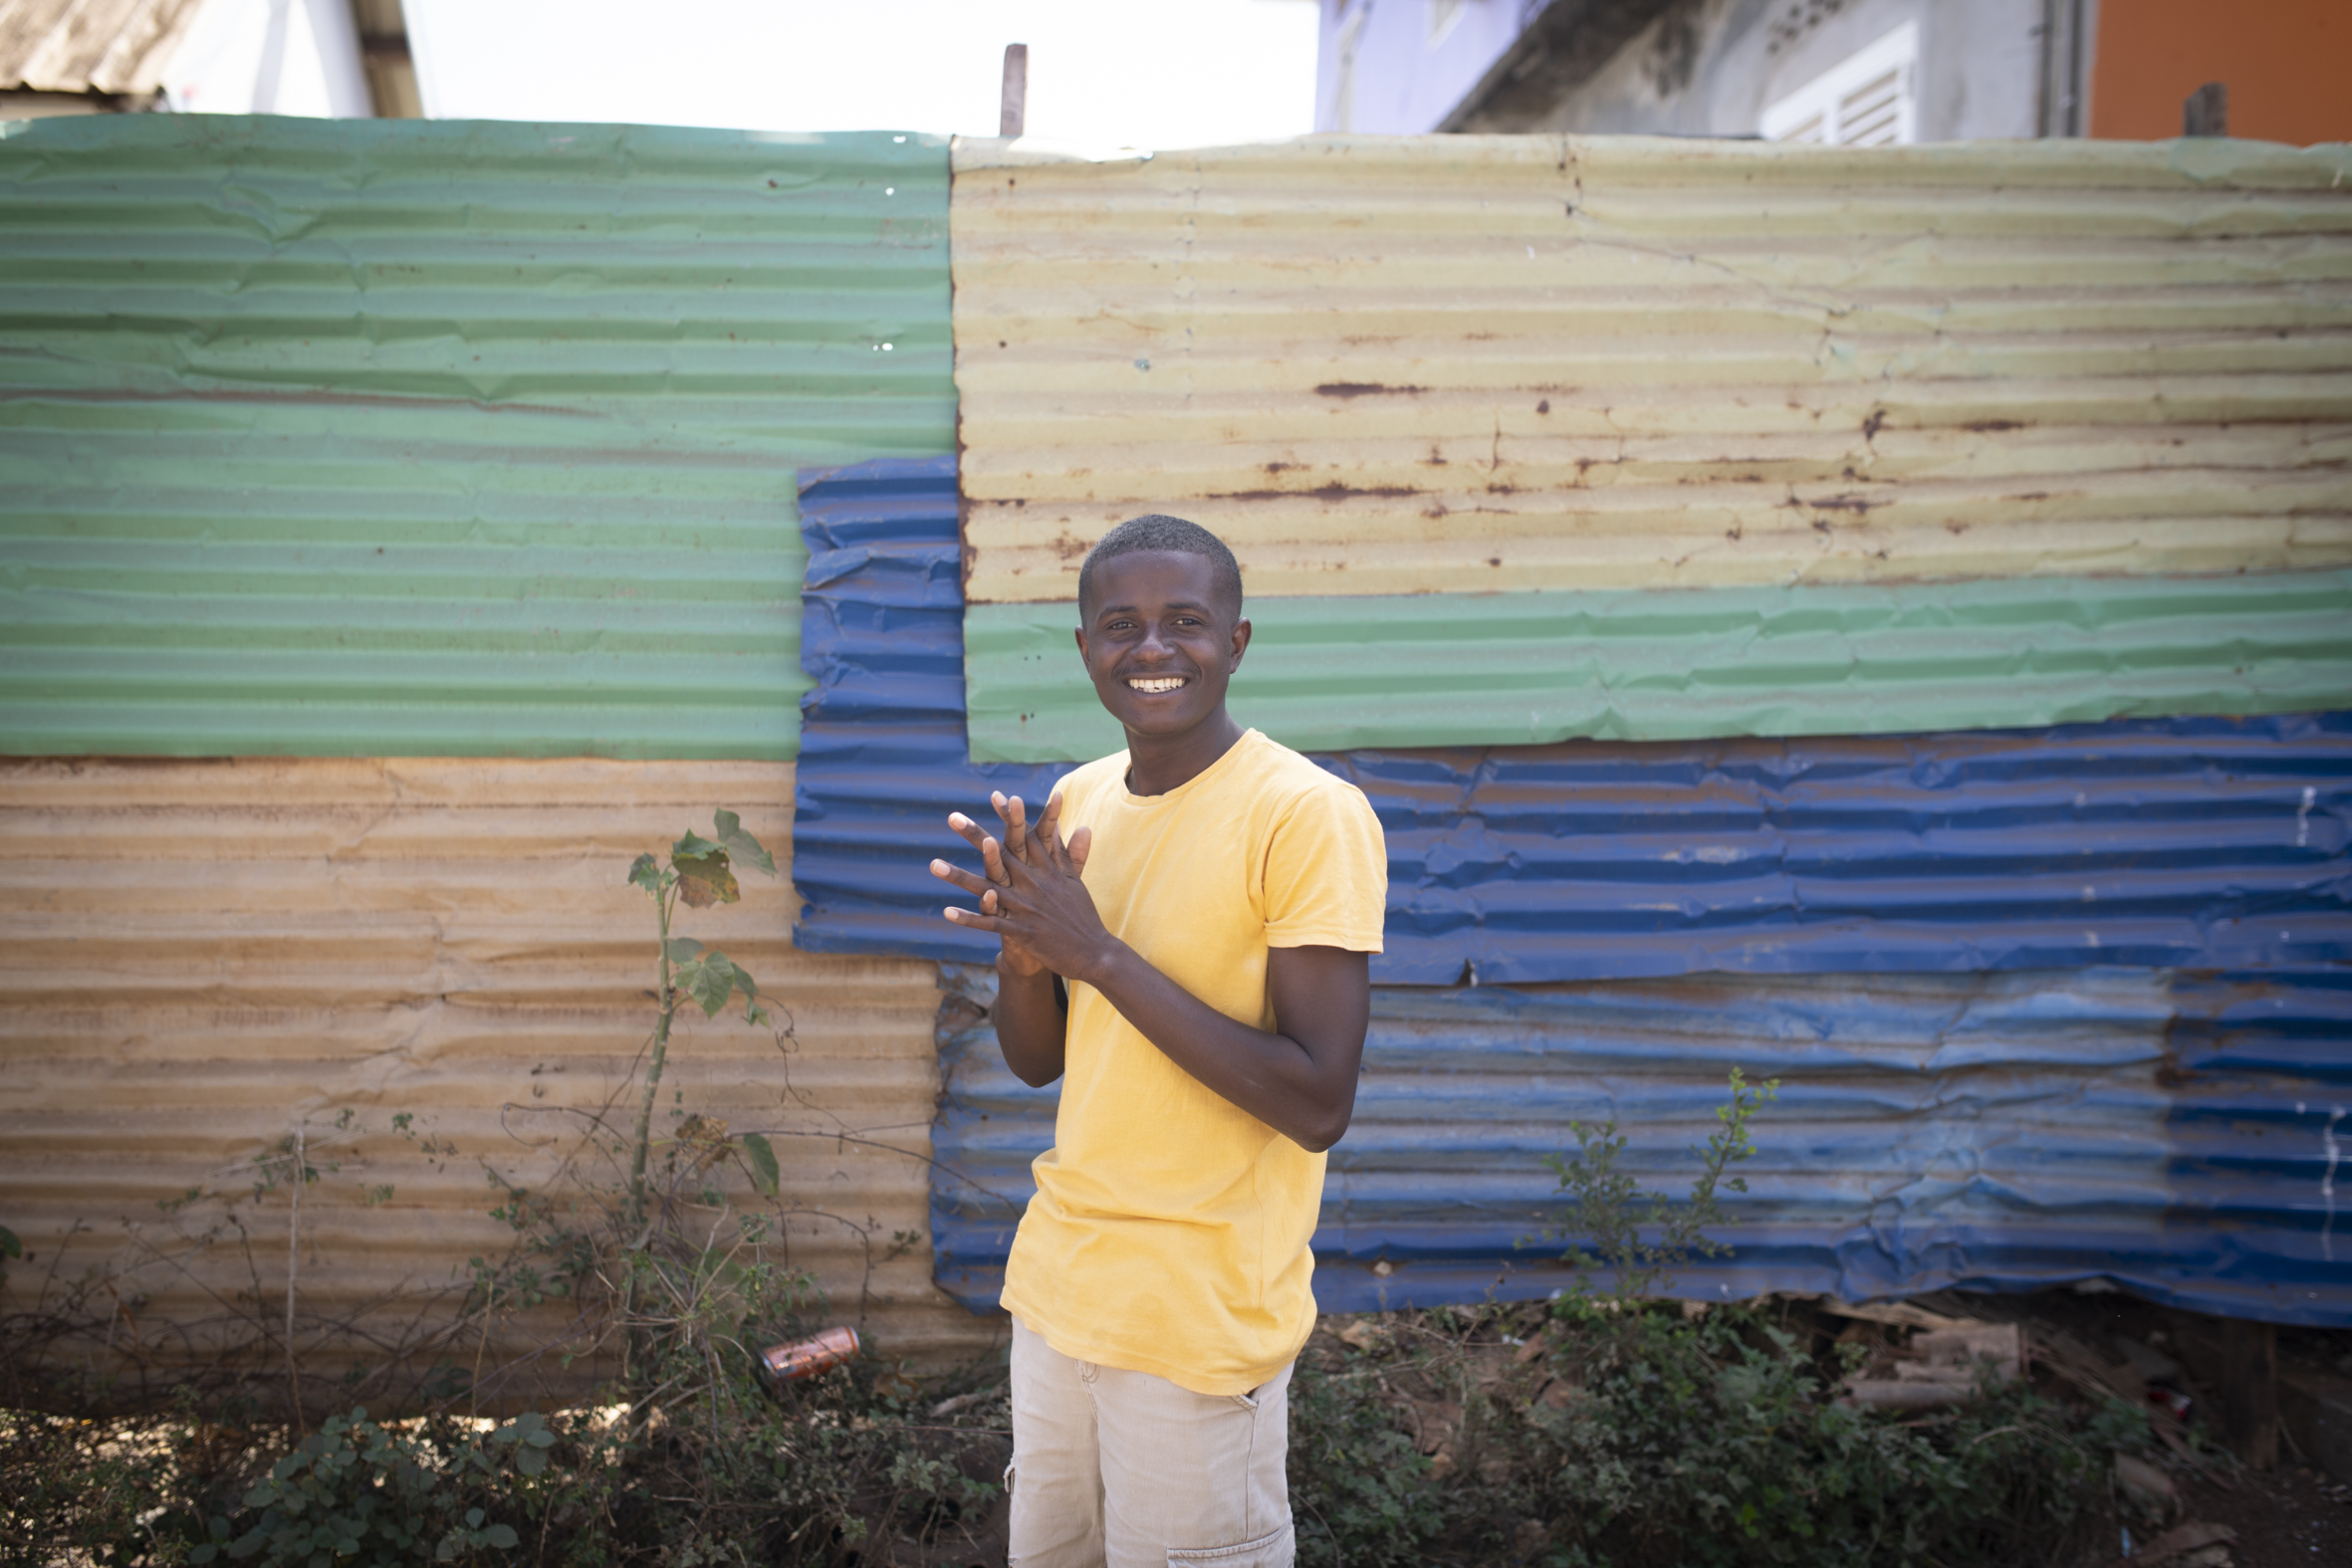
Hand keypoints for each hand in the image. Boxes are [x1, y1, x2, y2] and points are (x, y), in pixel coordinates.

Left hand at [931, 793, 1105, 981]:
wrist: (1094, 952)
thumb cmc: (1084, 915)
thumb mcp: (1076, 880)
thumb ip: (1069, 853)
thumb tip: (1078, 825)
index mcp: (1047, 869)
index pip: (1026, 835)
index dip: (1011, 815)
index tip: (996, 796)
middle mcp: (1034, 883)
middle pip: (1000, 853)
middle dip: (975, 835)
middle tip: (952, 817)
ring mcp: (1026, 907)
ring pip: (987, 887)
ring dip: (958, 876)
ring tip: (934, 865)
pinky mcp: (1022, 931)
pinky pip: (991, 923)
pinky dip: (970, 918)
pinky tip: (947, 912)